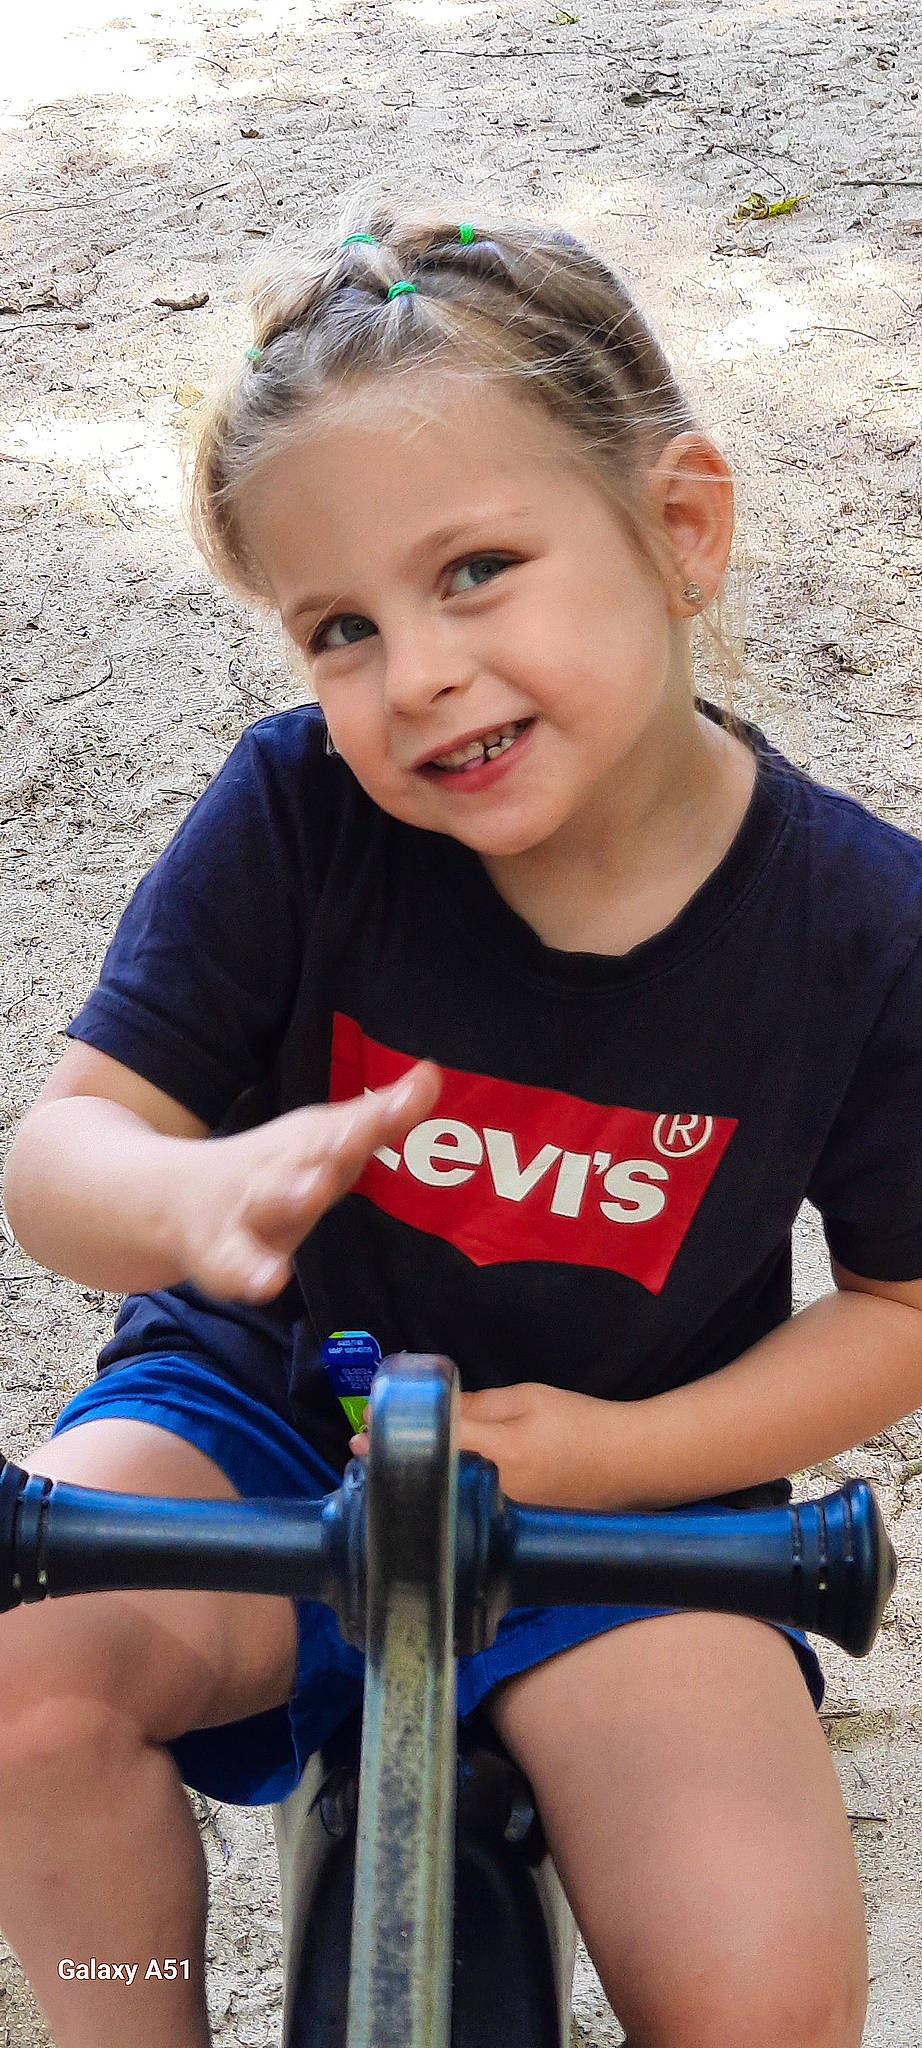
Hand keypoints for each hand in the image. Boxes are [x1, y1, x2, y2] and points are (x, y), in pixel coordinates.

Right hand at [171, 1062, 440, 1302]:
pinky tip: (269, 1282)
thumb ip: (381, 1115)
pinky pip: (238, 1265)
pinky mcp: (224, 1254)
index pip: (354, 1123)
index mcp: (310, 1142)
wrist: (173, 1199)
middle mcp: (282, 1168)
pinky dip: (251, 1273)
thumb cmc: (275, 1169)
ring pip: (272, 1201)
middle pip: (311, 1155)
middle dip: (335, 1147)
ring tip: (314, 1190)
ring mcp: (250, 1208)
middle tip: (358, 1138)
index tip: (418, 1092)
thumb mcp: (323, 1138)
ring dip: (293, 1193)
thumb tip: (433, 1073)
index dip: (386, 1112)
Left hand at [350, 1380, 630, 1510]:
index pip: (434, 1441)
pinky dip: (442, 1503)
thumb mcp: (528, 1399)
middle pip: (430, 1480)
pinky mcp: (514, 1535)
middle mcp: (498, 1495)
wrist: (632, 1464)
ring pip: (444, 1504)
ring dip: (413, 1486)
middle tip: (362, 1448)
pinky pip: (467, 1517)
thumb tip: (431, 1409)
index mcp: (501, 1453)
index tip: (362, 1427)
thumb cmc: (581, 1422)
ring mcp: (506, 1522)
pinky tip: (427, 1490)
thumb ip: (477, 1406)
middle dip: (395, 1463)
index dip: (395, 1431)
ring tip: (385, 1466)